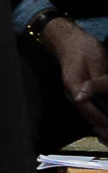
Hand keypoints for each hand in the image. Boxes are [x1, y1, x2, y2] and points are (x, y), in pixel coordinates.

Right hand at [44, 17, 107, 140]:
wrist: (68, 41)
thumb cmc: (83, 48)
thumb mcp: (94, 61)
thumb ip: (95, 81)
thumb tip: (83, 97)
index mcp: (75, 87)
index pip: (90, 109)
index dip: (103, 120)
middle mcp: (74, 95)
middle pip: (90, 118)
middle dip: (103, 130)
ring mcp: (75, 96)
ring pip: (90, 118)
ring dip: (101, 129)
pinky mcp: (80, 95)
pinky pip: (90, 113)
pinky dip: (98, 122)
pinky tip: (103, 132)